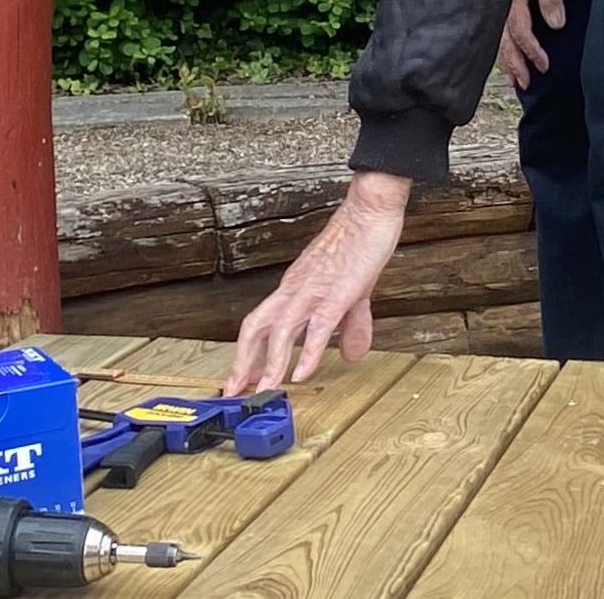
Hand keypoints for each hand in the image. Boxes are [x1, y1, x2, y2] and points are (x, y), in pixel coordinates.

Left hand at [225, 171, 410, 394]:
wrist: (368, 213)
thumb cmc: (357, 244)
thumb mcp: (351, 293)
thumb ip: (348, 325)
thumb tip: (349, 353)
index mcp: (293, 288)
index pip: (260, 323)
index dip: (247, 353)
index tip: (241, 378)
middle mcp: (294, 290)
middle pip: (255, 327)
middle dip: (243, 362)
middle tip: (235, 391)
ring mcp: (312, 291)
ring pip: (280, 331)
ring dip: (270, 364)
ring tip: (265, 390)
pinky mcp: (335, 294)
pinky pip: (316, 327)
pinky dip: (307, 353)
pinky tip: (303, 374)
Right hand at [496, 0, 565, 91]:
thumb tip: (555, 25)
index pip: (519, 30)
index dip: (531, 50)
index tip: (544, 65)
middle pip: (502, 39)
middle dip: (513, 63)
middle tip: (524, 84)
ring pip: (496, 34)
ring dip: (505, 57)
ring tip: (514, 77)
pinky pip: (495, 25)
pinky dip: (500, 42)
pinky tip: (504, 51)